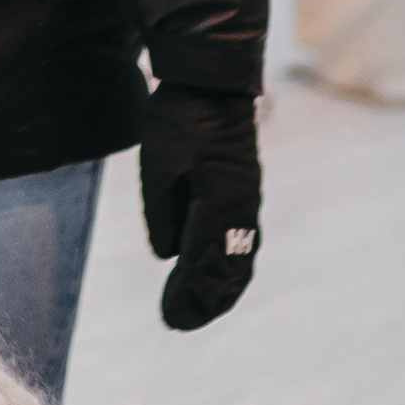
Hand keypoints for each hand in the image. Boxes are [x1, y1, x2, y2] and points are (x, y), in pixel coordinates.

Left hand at [139, 84, 259, 330]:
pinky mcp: (242, 192)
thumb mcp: (159, 162)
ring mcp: (245, 201)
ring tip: (196, 310)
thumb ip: (163, 210)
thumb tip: (168, 253)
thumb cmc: (181, 117)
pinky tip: (213, 275)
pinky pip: (240, 241)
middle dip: (206, 301)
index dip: (189, 297)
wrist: (214, 81)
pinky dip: (228, 266)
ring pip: (240, 259)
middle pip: (230, 271)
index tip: (172, 320)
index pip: (206, 266)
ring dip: (220, 288)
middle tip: (178, 323)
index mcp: (219, 204)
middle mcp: (240, 209)